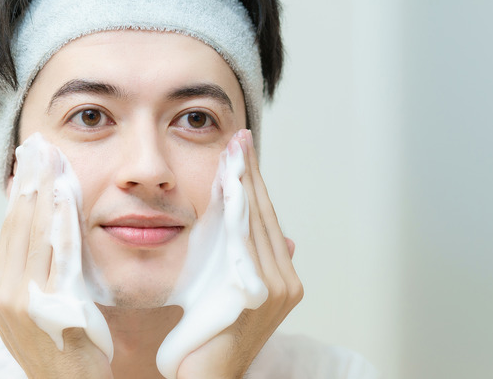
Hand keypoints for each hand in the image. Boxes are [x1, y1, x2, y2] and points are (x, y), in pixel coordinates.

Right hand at [0, 142, 112, 378]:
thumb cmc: (49, 351)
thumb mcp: (14, 315)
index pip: (8, 228)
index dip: (19, 191)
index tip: (27, 160)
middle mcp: (7, 292)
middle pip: (20, 224)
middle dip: (31, 180)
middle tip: (39, 144)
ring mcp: (29, 299)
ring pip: (37, 233)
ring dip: (46, 191)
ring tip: (52, 158)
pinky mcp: (57, 304)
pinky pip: (61, 254)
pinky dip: (62, 222)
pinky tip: (65, 195)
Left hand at [176, 130, 302, 378]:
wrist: (204, 376)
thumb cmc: (206, 336)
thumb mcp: (226, 288)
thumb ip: (247, 261)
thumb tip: (287, 238)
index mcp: (281, 276)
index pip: (265, 219)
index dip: (253, 183)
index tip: (242, 151)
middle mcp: (286, 280)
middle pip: (264, 215)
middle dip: (250, 174)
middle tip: (241, 137)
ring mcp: (277, 289)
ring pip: (257, 223)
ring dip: (244, 184)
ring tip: (236, 151)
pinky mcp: (260, 295)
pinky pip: (246, 243)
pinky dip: (240, 212)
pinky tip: (232, 186)